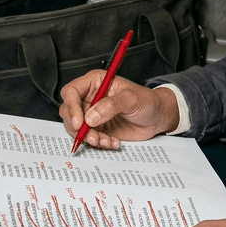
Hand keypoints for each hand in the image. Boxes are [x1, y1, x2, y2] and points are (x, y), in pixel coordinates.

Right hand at [58, 71, 179, 148]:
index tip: (79, 123)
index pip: (71, 92)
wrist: (157, 117)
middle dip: (78, 127)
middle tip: (93, 136)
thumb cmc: (147, 101)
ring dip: (88, 138)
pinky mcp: (97, 128)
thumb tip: (91, 117)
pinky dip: (98, 143)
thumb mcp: (131, 99)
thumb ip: (111, 105)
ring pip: (76, 128)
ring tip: (106, 140)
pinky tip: (113, 142)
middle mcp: (90, 97)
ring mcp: (92, 114)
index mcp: (95, 83)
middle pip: (69, 112)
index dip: (71, 107)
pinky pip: (88, 138)